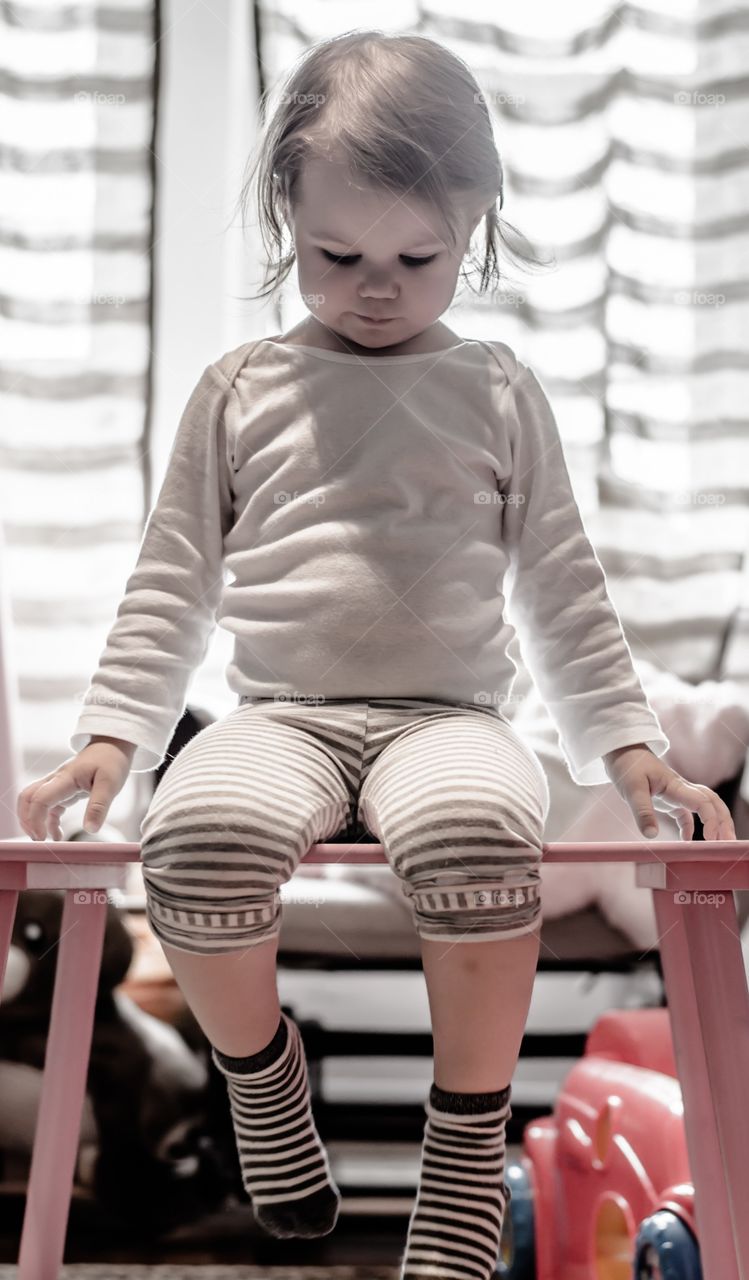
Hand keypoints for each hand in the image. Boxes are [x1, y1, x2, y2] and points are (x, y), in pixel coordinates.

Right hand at [17, 742, 133, 841]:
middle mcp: (56, 780)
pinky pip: (48, 806)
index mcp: (65, 778)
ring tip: (43, 839)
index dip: (35, 819)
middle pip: (27, 797)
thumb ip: (99, 807)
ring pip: (33, 801)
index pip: (40, 798)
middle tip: (37, 839)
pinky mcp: (63, 790)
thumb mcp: (110, 784)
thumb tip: (90, 830)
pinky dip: (48, 821)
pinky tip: (57, 835)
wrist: (112, 745)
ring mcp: (58, 784)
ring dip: (33, 820)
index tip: (41, 837)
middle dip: (26, 819)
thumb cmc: (111, 761)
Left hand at [602, 743, 735, 840]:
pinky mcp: (668, 797)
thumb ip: (642, 811)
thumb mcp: (631, 789)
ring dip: (714, 822)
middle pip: (713, 802)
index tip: (710, 838)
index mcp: (676, 785)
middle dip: (724, 821)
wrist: (621, 749)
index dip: (712, 820)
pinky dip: (690, 826)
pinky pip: (686, 812)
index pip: (703, 802)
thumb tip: (651, 835)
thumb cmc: (627, 765)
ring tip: (719, 842)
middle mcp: (681, 788)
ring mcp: (676, 792)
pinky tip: (687, 840)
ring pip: (705, 806)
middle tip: (728, 842)